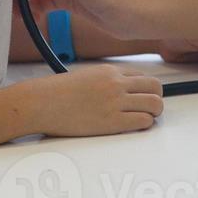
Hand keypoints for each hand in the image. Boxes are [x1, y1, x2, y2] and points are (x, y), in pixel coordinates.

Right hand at [27, 64, 163, 136]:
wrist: (41, 103)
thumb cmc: (57, 93)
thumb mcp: (87, 76)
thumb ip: (106, 81)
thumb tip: (121, 90)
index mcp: (110, 71)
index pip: (143, 76)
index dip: (145, 89)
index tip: (142, 97)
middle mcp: (116, 84)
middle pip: (155, 87)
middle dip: (156, 98)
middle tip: (149, 108)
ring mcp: (115, 102)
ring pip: (155, 104)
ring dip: (154, 112)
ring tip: (145, 118)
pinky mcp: (112, 122)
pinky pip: (143, 121)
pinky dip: (144, 124)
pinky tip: (135, 126)